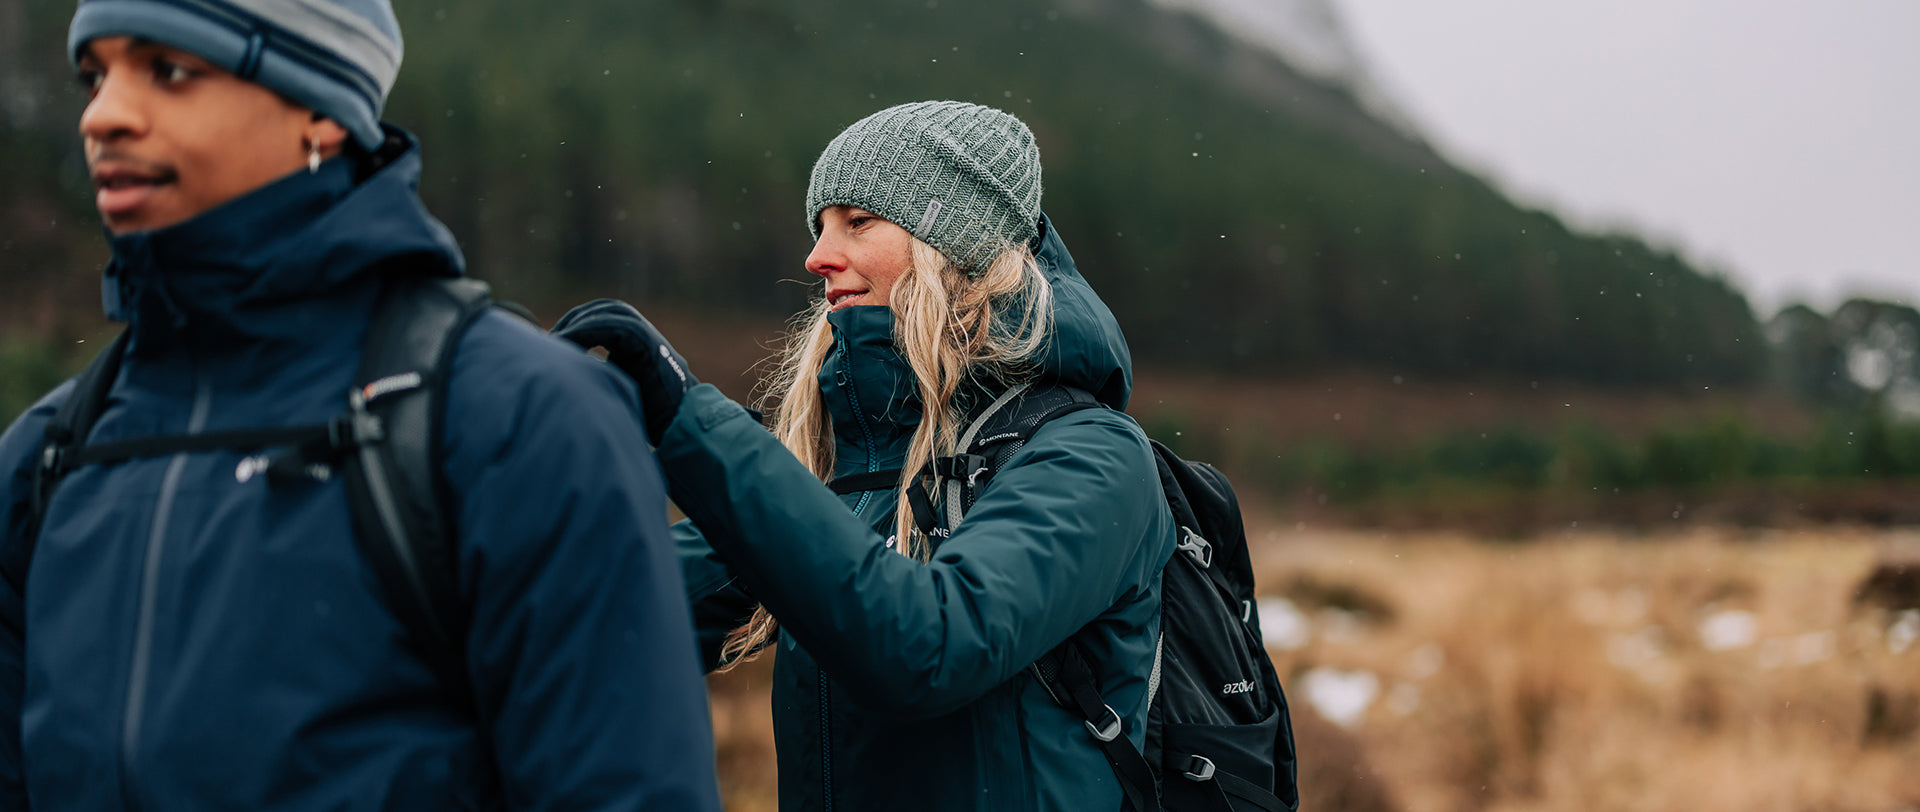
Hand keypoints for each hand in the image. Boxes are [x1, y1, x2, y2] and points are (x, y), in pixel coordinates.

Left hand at [552, 299, 697, 444]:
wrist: (679, 425)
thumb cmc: (648, 414)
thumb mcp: (618, 385)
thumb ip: (599, 370)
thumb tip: (564, 368)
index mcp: (637, 341)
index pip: (603, 315)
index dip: (577, 321)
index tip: (552, 338)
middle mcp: (645, 334)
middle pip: (606, 308)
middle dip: (576, 318)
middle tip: (551, 336)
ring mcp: (650, 337)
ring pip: (612, 312)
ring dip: (581, 322)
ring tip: (558, 339)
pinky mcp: (651, 345)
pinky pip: (617, 326)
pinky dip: (590, 330)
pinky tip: (571, 346)